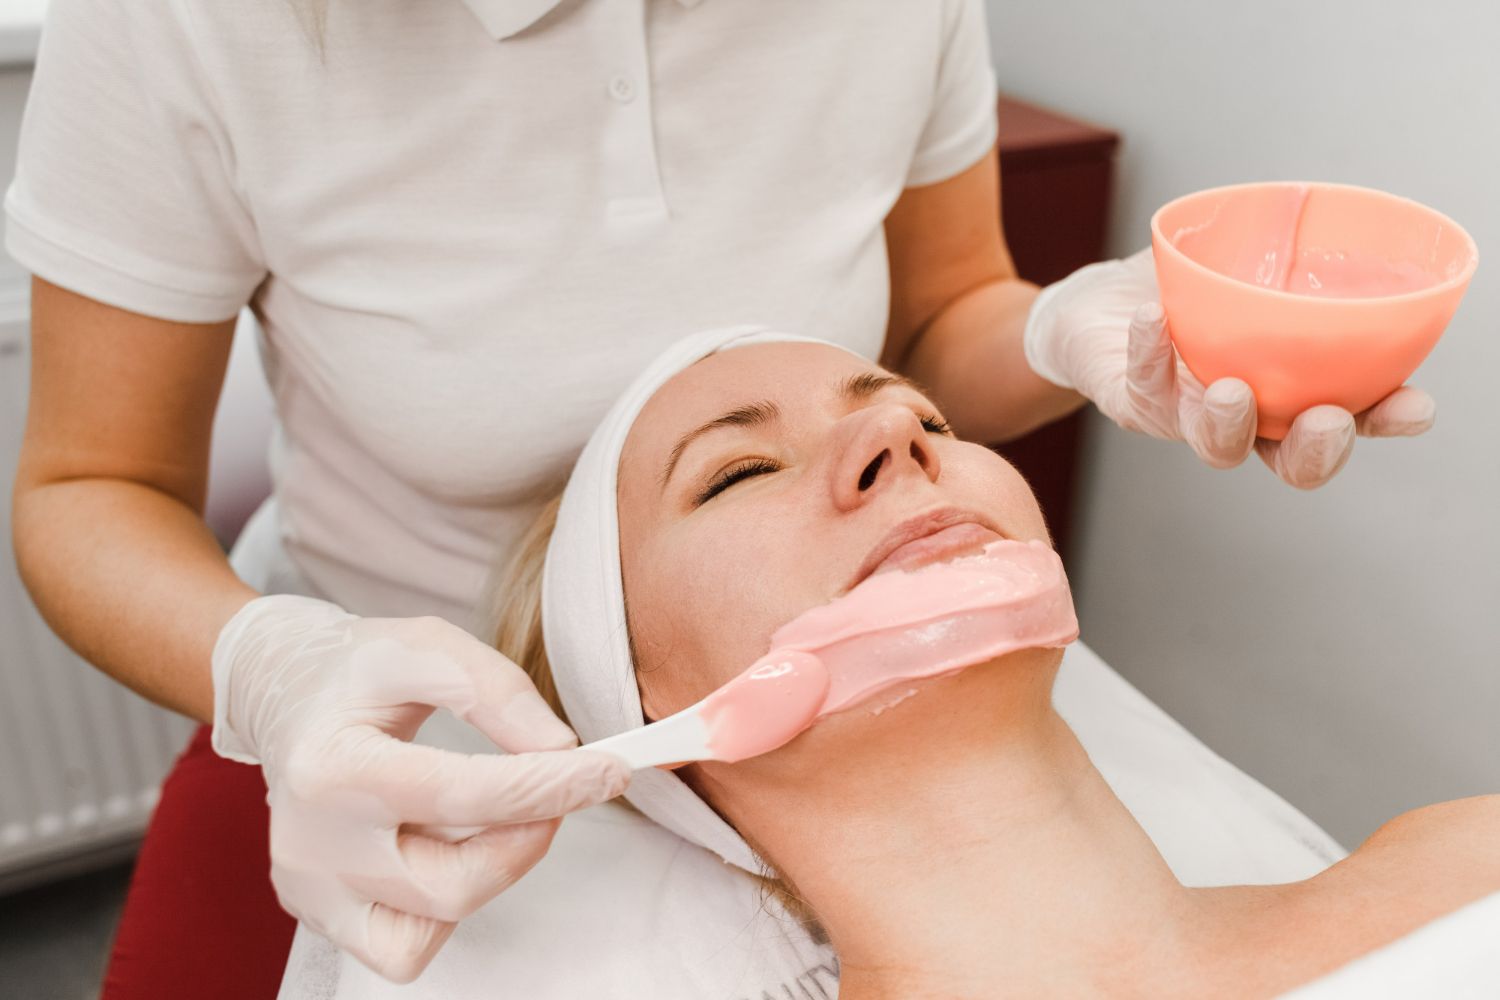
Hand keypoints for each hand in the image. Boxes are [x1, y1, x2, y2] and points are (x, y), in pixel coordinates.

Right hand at [211, 595, 629, 982]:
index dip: (549, 789)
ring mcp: (310, 887)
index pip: (461, 795)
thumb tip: (561, 751)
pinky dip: (441, 906)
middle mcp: (311, 842)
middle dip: (527, 840)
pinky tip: (440, 847)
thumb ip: (497, 691)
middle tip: (556, 790)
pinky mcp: (317, 913)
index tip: (609, 771)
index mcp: (331, 766)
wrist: (284, 695)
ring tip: (486, 811)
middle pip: (451, 885)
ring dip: (488, 871)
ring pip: (433, 925)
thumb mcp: (428, 646)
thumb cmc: (358, 669)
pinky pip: (403, 944)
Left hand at [1023, 248, 1436, 488]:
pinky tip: (1152, 319)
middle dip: (1313, 449)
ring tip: (1231, 391)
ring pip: (1216, 444)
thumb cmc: (1181, 297)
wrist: (1093, 312)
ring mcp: (1186, 416)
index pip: (1350, 418)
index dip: (1384, 421)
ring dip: (1227, 423)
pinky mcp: (1132, 403)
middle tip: (1325, 420)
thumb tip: (1337, 216)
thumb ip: (1289, 261)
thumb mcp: (1244, 275)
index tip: (1414, 407)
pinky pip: (1142, 387)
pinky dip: (1149, 351)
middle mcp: (1243, 417)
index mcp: (1287, 391)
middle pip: (1287, 458)